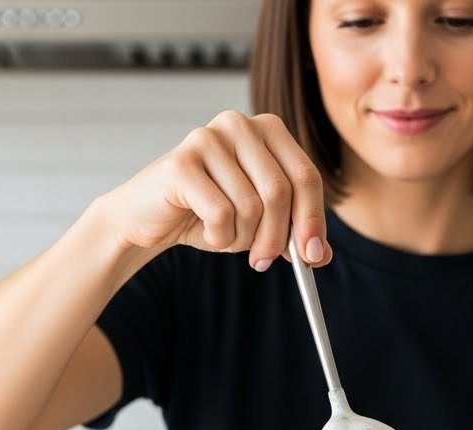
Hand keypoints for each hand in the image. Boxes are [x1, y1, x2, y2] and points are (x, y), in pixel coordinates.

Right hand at [103, 110, 331, 269]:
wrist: (150, 219)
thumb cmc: (206, 213)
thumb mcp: (258, 224)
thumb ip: (292, 234)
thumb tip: (322, 255)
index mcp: (266, 130)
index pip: (306, 176)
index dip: (312, 220)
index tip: (311, 256)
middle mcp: (239, 124)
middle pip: (280, 191)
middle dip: (276, 238)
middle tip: (262, 261)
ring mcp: (207, 138)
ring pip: (251, 206)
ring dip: (242, 239)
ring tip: (225, 236)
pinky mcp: (181, 162)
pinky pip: (221, 214)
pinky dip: (218, 237)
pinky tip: (206, 231)